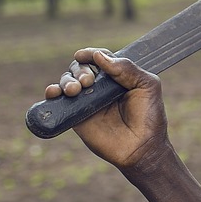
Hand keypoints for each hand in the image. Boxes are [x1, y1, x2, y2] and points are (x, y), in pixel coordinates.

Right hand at [44, 48, 169, 172]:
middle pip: (80, 67)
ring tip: (75, 90)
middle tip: (88, 81)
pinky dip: (52, 93)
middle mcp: (100, 87)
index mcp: (118, 76)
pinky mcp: (76, 116)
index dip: (90, 54)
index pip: (100, 58)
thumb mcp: (147, 86)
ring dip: (66, 80)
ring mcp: (87, 101)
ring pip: (67, 81)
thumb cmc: (149, 116)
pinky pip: (58, 101)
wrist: (141, 147)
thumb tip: (100, 56)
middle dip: (79, 69)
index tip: (84, 55)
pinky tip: (54, 92)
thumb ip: (127, 68)